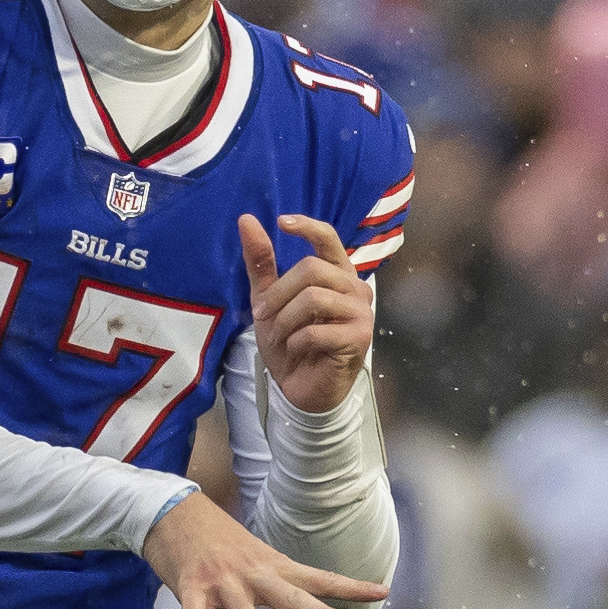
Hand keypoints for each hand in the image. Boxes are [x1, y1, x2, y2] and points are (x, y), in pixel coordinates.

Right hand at [142, 486, 384, 608]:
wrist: (174, 511)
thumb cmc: (217, 539)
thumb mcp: (255, 555)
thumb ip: (275, 580)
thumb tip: (299, 599)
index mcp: (272, 566)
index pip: (319, 577)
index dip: (351, 587)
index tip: (383, 593)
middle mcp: (252, 574)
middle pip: (292, 598)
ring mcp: (222, 582)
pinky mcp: (191, 588)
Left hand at [240, 212, 374, 415]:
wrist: (300, 389)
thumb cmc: (290, 342)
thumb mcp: (269, 300)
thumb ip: (261, 263)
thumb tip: (246, 220)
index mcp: (337, 274)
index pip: (329, 238)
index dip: (307, 227)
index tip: (281, 223)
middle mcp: (355, 288)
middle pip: (312, 270)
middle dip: (278, 293)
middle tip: (262, 315)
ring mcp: (361, 313)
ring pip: (314, 298)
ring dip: (285, 320)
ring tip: (278, 336)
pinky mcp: (359, 338)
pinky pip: (317, 330)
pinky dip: (296, 342)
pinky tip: (296, 351)